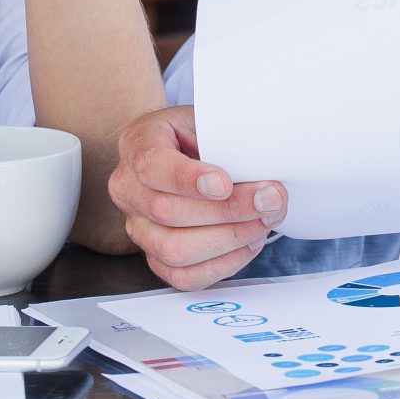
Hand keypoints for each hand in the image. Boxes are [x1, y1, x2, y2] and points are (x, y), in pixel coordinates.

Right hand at [108, 107, 285, 289]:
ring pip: (175, 250)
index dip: (188, 179)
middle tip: (271, 199)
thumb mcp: (215, 121)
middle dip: (229, 210)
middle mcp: (128, 187)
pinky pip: (185, 276)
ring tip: (264, 220)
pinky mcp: (156, 258)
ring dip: (231, 238)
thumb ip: (231, 139)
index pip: (151, 166)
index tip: (224, 184)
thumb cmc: (209, 137)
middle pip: (165, 212)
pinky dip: (225, 263)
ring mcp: (138, 227)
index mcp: (137, 143)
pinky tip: (249, 241)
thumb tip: (264, 174)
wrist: (201, 155)